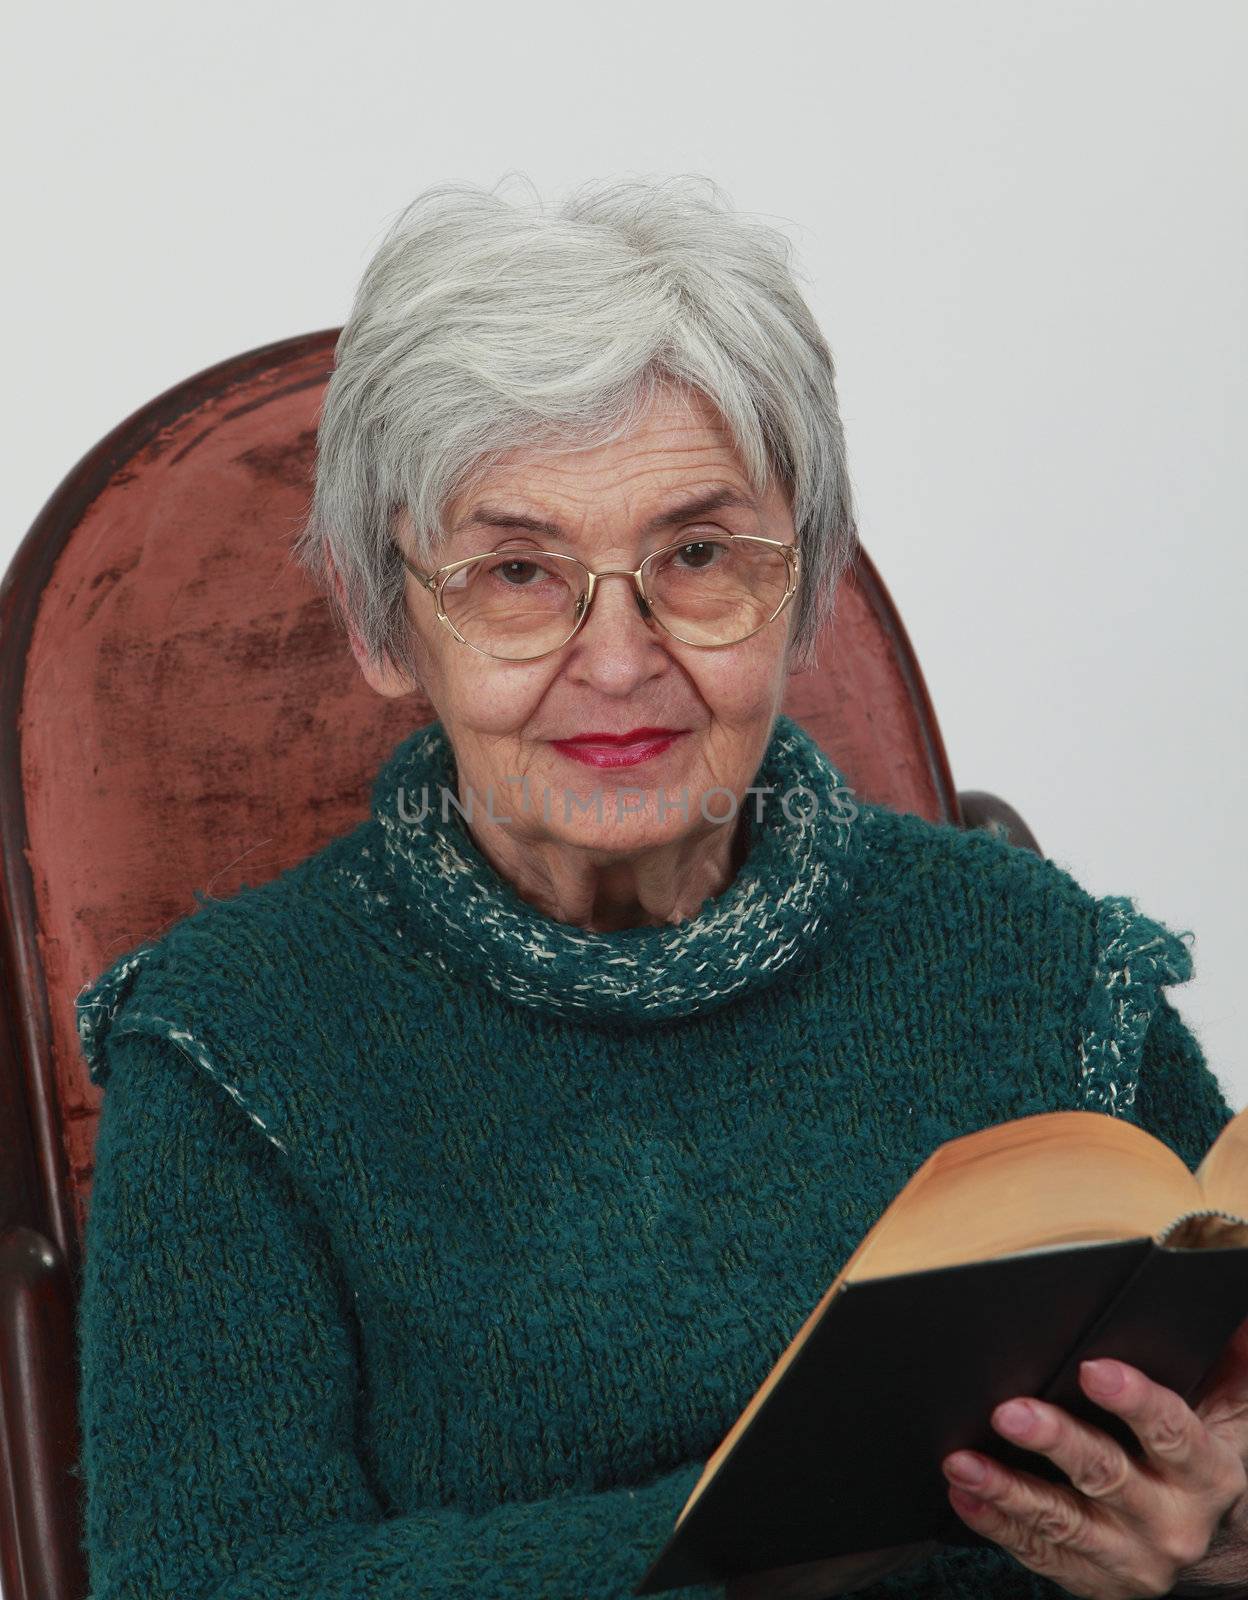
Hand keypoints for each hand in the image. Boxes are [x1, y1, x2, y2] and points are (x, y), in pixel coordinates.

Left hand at [940, 1313, 1247, 1597]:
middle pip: (1106, 1475)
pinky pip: (1040, 1553)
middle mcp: (1172, 1522)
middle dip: (1055, 1441)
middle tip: (1007, 1412)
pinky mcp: (1094, 1579)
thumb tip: (1230, 1315)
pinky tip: (964, 1496)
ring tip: (961, 1462)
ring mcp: (1131, 1556)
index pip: (1171, 1430)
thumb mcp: (1228, 1411)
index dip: (1132, 1399)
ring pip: (1063, 1522)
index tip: (1091, 1368)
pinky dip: (997, 1524)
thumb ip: (1227, 1364)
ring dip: (1008, 1490)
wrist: (1214, 1547)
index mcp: (1207, 1472)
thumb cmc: (1199, 1454)